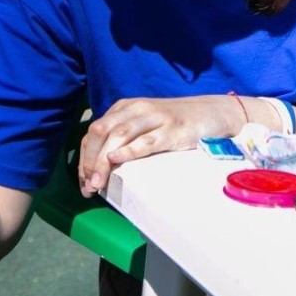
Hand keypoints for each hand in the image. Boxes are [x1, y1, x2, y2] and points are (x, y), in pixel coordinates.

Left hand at [77, 95, 241, 196]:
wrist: (212, 112)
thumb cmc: (174, 123)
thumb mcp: (144, 125)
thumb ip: (124, 138)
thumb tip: (102, 167)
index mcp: (123, 108)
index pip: (94, 132)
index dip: (84, 158)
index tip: (83, 182)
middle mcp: (134, 110)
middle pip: (100, 132)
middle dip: (90, 161)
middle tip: (89, 186)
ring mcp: (153, 118)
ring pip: (119, 136)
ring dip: (103, 161)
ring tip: (97, 183)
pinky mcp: (171, 130)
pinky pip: (146, 140)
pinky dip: (128, 150)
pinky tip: (117, 159)